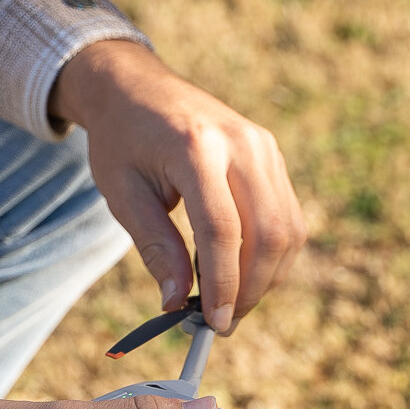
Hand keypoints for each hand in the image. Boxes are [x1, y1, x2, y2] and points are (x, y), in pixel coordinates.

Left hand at [50, 40, 306, 331]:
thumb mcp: (123, 195)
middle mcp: (241, 143)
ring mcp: (264, 146)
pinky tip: (242, 271)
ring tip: (231, 301)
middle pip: (268, 233)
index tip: (214, 323)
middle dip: (251, 289)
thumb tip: (177, 303)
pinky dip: (272, 255)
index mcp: (196, 148)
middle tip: (223, 322)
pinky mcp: (272, 154)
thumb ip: (155, 248)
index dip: (222, 284)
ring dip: (266, 277)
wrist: (134, 85)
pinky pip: (288, 217)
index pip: (222, 230)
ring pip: (288, 230)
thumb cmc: (121, 140)